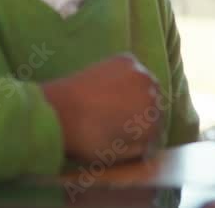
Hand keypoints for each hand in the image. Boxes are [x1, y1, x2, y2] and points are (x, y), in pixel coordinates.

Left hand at [41, 53, 161, 162]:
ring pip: (147, 85)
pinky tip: (110, 86)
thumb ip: (139, 149)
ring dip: (137, 92)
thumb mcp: (115, 155)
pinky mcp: (126, 59)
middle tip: (119, 118)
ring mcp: (141, 73)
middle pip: (155, 104)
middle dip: (142, 111)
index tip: (128, 134)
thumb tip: (149, 142)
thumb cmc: (85, 137)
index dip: (142, 132)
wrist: (56, 111)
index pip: (158, 127)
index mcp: (152, 119)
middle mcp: (153, 93)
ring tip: (113, 102)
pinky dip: (127, 77)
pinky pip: (135, 71)